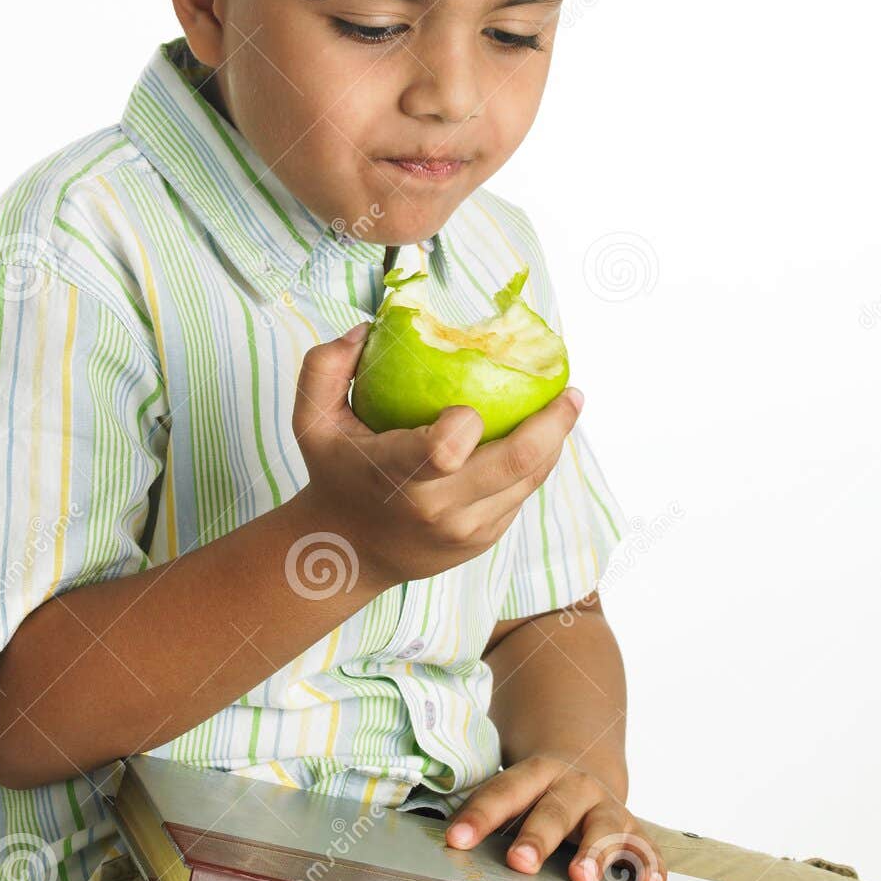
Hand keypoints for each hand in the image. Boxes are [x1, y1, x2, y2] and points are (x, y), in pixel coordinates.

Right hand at [291, 323, 583, 590]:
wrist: (347, 552)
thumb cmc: (335, 474)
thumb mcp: (310, 422)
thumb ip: (324, 367)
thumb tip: (368, 329)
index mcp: (397, 475)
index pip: (445, 449)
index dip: (467, 422)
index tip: (471, 402)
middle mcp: (438, 508)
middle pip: (517, 461)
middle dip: (554, 421)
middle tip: (570, 391)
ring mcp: (466, 529)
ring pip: (530, 480)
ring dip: (555, 441)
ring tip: (565, 405)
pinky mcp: (484, 539)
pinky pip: (522, 495)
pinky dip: (535, 464)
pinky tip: (541, 436)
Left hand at [444, 754, 665, 880]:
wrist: (586, 762)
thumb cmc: (537, 793)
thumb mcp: (515, 790)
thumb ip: (489, 814)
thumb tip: (446, 845)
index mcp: (536, 773)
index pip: (504, 792)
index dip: (480, 816)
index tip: (455, 841)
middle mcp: (575, 786)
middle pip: (555, 811)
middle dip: (538, 838)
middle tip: (520, 863)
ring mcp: (607, 807)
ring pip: (604, 828)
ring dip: (595, 852)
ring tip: (583, 879)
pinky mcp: (634, 830)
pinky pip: (646, 850)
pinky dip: (650, 869)